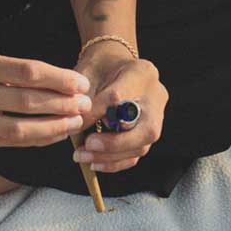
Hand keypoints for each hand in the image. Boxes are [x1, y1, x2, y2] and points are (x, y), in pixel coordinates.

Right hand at [0, 51, 91, 150]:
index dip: (58, 79)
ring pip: (21, 127)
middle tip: (85, 104)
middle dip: (61, 104)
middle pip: (27, 101)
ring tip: (75, 122)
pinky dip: (38, 138)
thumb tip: (62, 85)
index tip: (80, 83)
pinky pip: (13, 142)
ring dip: (53, 126)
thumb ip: (15, 74)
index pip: (27, 72)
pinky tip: (55, 134)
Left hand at [73, 44, 167, 172]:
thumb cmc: (98, 69)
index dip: (97, 113)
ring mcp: (156, 118)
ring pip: (140, 147)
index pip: (119, 97)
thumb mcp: (87, 74)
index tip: (77, 123)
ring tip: (83, 156)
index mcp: (140, 73)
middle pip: (145, 129)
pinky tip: (94, 163)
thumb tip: (74, 126)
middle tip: (88, 146)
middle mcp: (155, 97)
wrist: (112, 67)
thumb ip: (83, 97)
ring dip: (110, 157)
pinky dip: (114, 163)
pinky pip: (135, 155)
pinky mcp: (147, 134)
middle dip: (114, 143)